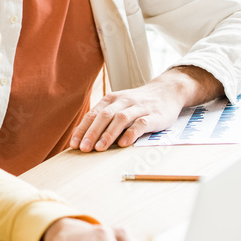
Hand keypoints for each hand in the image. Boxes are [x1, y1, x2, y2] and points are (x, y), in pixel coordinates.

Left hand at [69, 66, 222, 151]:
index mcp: (111, 100)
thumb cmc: (138, 103)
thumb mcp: (119, 105)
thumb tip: (86, 138)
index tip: (73, 144)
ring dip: (108, 134)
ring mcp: (138, 107)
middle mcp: (122, 102)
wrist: (167, 91)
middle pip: (103, 116)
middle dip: (91, 133)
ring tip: (99, 148)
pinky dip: (131, 133)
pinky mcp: (154, 115)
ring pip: (120, 119)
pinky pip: (141, 123)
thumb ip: (105, 118)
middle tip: (83, 149)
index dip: (82, 129)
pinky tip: (124, 144)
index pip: (92, 115)